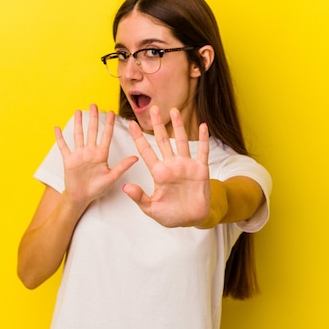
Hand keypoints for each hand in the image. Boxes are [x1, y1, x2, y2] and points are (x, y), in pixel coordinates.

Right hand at [55, 104, 137, 208]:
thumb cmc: (97, 189)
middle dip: (93, 118)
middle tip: (94, 105)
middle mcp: (90, 152)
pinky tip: (57, 129)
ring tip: (78, 111)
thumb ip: (123, 167)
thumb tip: (136, 158)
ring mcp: (79, 155)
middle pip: (92, 131)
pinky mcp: (69, 160)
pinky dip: (60, 138)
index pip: (106, 136)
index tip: (112, 112)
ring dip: (78, 123)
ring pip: (78, 135)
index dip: (109, 124)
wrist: (81, 197)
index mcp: (101, 155)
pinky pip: (63, 147)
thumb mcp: (112, 177)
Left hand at [122, 106, 210, 226]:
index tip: (131, 124)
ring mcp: (186, 165)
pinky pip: (202, 151)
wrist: (192, 219)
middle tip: (152, 108)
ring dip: (178, 126)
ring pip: (180, 141)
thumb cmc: (171, 215)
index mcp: (158, 173)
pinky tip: (203, 126)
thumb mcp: (151, 208)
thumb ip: (139, 197)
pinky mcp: (200, 169)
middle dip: (157, 124)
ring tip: (174, 110)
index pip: (145, 151)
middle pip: (162, 140)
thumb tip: (125, 187)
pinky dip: (203, 138)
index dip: (138, 138)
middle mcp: (171, 165)